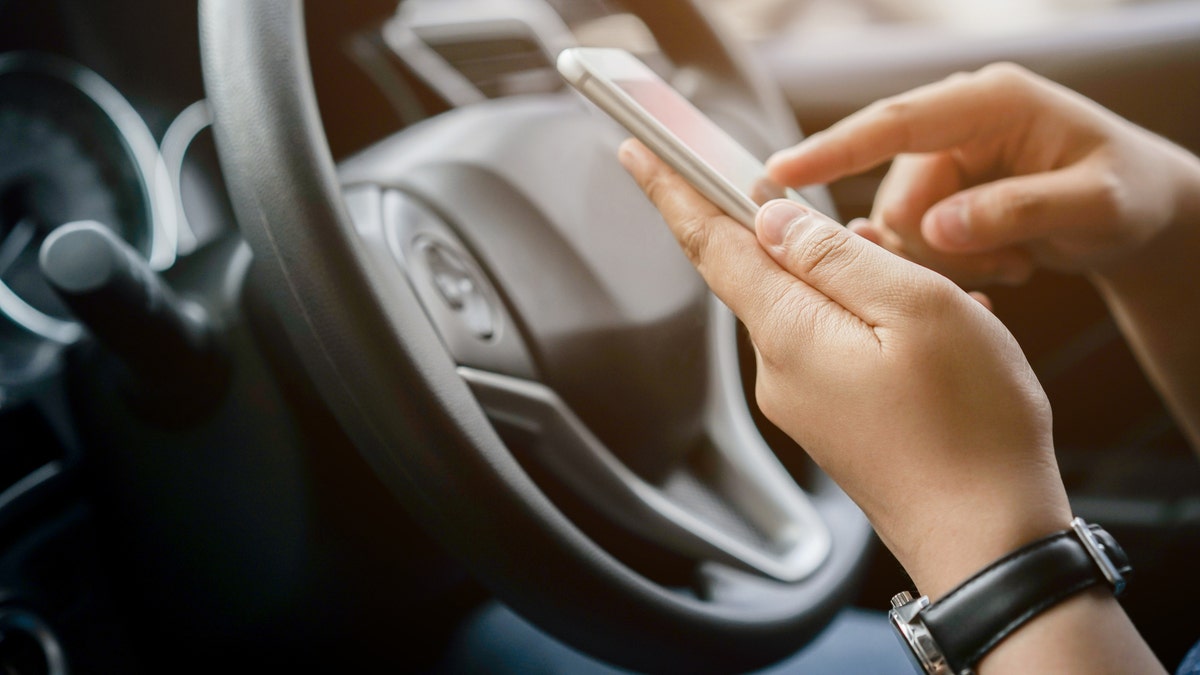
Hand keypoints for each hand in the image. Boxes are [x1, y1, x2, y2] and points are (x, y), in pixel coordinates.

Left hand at [618, 139, 1070, 598]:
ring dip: (861, 284)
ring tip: (936, 300)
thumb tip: (773, 218)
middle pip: (766, 272)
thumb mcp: (917, 308)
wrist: (988, 542)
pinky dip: (879, 324)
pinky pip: (838, 347)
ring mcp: (803, 401)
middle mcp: (779, 368)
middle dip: (806, 238)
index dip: (674, 190)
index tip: (640, 150)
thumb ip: (836, 257)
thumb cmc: (969, 426)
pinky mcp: (831, 421)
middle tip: (869, 232)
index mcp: (789, 330)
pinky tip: (934, 335)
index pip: (711, 243)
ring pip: (813, 308)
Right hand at [766, 63, 1199, 286]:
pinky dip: (952, 267)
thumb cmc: (1131, 194)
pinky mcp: (940, 194)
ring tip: (1014, 263)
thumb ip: (1016, 212)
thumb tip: (934, 229)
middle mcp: (956, 125)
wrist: (1142, 210)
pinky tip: (1003, 263)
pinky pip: (913, 244)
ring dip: (949, 263)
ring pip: (900, 231)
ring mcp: (945, 161)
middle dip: (935, 248)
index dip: (834, 150)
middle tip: (1005, 268)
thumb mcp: (1095, 204)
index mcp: (989, 102)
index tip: (779, 174)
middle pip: (895, 198)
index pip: (895, 124)